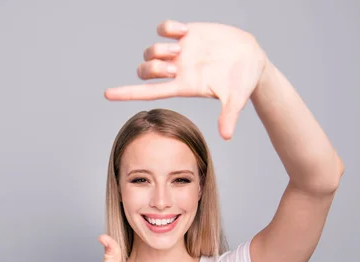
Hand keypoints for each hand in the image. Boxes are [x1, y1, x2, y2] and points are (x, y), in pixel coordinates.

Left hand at [104, 20, 268, 139]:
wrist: (253, 59)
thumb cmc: (243, 82)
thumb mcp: (236, 98)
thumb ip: (229, 115)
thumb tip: (226, 136)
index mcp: (182, 87)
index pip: (147, 93)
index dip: (126, 93)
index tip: (106, 94)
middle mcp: (176, 70)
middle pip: (144, 71)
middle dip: (152, 68)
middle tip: (174, 65)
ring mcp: (180, 52)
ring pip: (150, 50)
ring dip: (159, 49)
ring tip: (180, 47)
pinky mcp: (187, 34)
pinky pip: (164, 29)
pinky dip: (167, 28)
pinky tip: (183, 31)